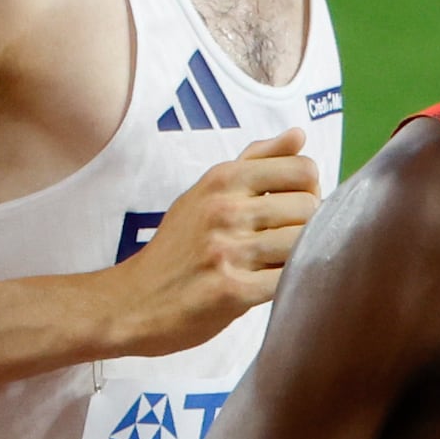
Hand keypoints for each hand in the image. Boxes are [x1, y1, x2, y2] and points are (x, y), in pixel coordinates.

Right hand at [114, 132, 319, 355]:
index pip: (303, 169)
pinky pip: (289, 278)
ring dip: (296, 257)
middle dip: (303, 226)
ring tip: (270, 265)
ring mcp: (227, 250)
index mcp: (222, 179)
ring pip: (303, 242)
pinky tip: (265, 286)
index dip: (307, 190)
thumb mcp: (206, 193)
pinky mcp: (231, 291)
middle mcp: (224, 209)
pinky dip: (287, 284)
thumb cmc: (176, 248)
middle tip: (278, 242)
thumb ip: (256, 161)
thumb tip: (299, 134)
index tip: (287, 210)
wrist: (131, 303)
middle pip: (308, 207)